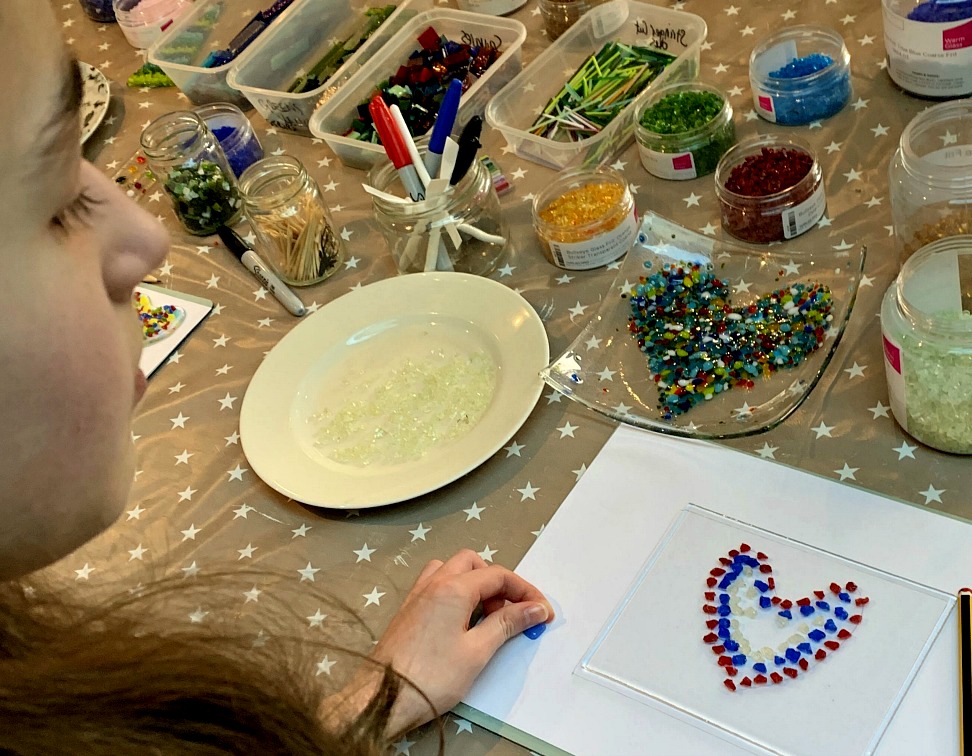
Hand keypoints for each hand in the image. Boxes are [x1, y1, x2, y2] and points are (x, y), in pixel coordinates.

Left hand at [373, 549, 552, 732]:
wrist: (383, 697)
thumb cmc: (431, 677)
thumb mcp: (478, 652)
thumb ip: (507, 624)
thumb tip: (535, 608)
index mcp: (453, 588)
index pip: (498, 575)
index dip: (525, 592)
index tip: (541, 613)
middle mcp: (434, 583)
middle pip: (474, 564)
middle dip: (499, 583)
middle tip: (512, 614)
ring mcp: (418, 595)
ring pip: (452, 570)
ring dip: (474, 584)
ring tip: (486, 615)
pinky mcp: (409, 610)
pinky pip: (437, 585)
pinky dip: (456, 593)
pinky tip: (461, 621)